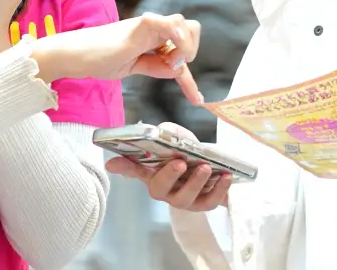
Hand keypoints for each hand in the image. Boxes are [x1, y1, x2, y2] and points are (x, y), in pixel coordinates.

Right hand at [32, 12, 203, 102]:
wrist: (76, 56)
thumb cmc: (99, 59)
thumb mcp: (132, 68)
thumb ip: (154, 67)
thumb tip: (176, 70)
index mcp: (153, 39)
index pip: (181, 51)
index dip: (189, 78)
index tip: (196, 100)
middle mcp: (154, 29)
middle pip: (191, 29)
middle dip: (191, 51)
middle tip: (175, 69)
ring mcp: (149, 25)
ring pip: (184, 24)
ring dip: (185, 46)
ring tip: (170, 63)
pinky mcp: (141, 25)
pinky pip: (168, 24)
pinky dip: (177, 37)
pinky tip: (172, 55)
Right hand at [106, 123, 231, 211]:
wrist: (215, 167)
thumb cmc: (189, 152)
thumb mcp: (179, 137)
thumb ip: (170, 133)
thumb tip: (164, 132)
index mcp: (153, 171)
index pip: (132, 169)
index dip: (121, 167)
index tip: (111, 163)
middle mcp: (163, 188)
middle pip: (158, 189)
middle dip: (168, 175)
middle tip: (180, 163)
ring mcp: (182, 199)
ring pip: (184, 198)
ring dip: (195, 183)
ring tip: (206, 167)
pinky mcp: (202, 205)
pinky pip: (209, 202)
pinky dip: (218, 190)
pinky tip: (226, 177)